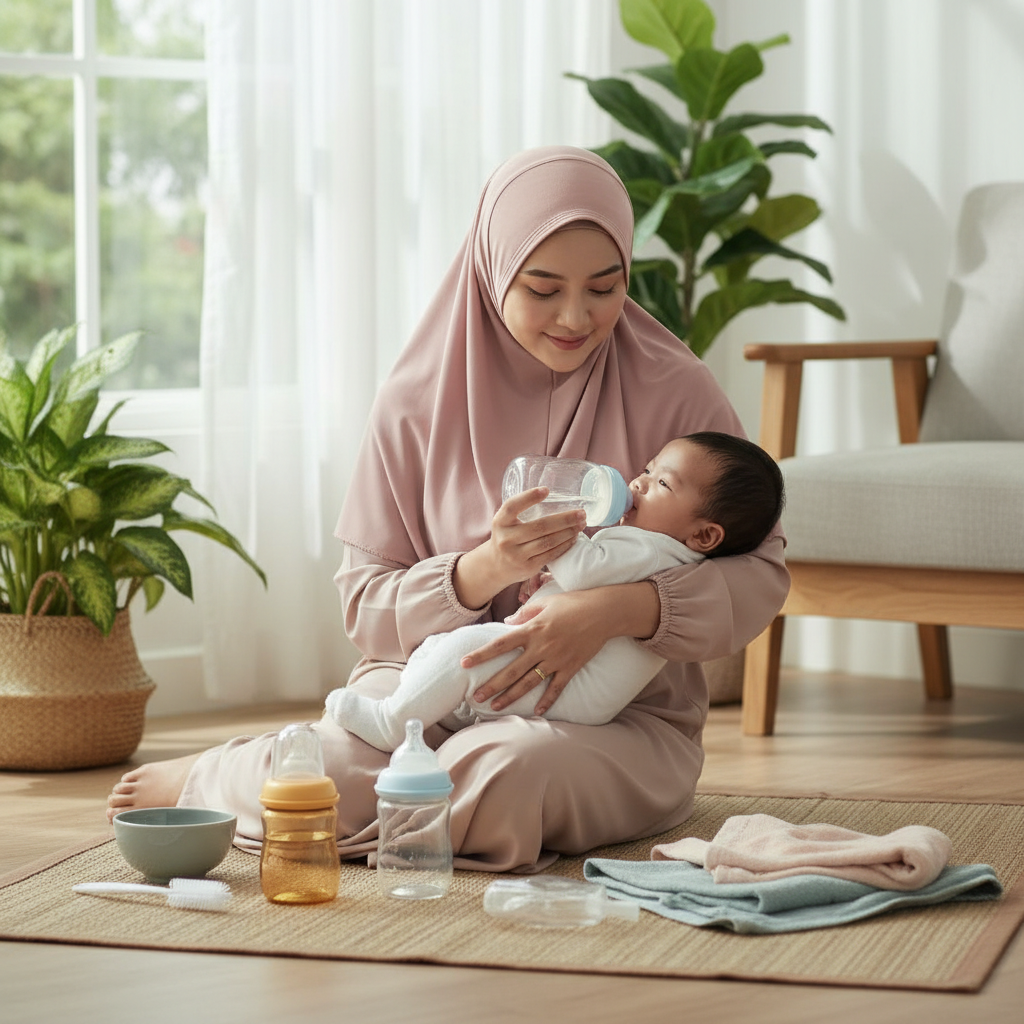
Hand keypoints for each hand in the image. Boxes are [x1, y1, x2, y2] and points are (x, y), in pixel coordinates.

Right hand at [453, 489, 583, 609]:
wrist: (496, 566)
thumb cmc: (507, 537)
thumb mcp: (506, 522)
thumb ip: (522, 510)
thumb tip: (551, 492)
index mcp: (500, 522)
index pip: (512, 506)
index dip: (528, 497)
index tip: (547, 490)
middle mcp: (506, 538)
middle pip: (539, 526)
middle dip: (564, 519)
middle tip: (581, 513)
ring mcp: (516, 555)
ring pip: (548, 542)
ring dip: (568, 533)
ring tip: (581, 525)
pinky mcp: (527, 567)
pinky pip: (550, 555)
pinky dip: (564, 545)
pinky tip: (573, 538)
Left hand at [461, 590, 610, 714]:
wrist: (604, 612)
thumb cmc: (573, 603)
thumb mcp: (545, 602)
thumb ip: (524, 613)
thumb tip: (508, 623)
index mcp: (532, 629)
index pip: (500, 644)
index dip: (481, 654)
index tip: (464, 663)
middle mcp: (541, 647)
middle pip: (512, 670)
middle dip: (492, 685)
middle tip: (475, 697)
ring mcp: (556, 660)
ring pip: (529, 683)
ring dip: (511, 697)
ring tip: (495, 707)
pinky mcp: (570, 668)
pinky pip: (556, 688)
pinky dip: (547, 701)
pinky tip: (537, 712)